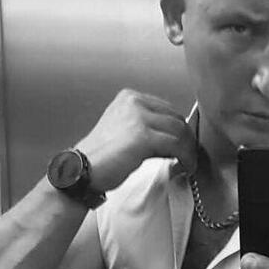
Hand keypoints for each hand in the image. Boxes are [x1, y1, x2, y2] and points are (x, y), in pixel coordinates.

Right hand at [75, 89, 197, 191]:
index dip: (179, 128)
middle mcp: (134, 101)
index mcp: (129, 97)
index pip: (167, 109)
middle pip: (176, 118)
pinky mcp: (143, 136)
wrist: (80, 172)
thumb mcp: (124, 130)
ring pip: (180, 130)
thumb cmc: (100, 157)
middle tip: (188, 156)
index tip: (184, 144)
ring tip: (187, 163)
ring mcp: (139, 117)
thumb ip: (147, 125)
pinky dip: (186, 157)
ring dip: (188, 149)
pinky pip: (177, 145)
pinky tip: (185, 167)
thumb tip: (177, 135)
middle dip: (186, 139)